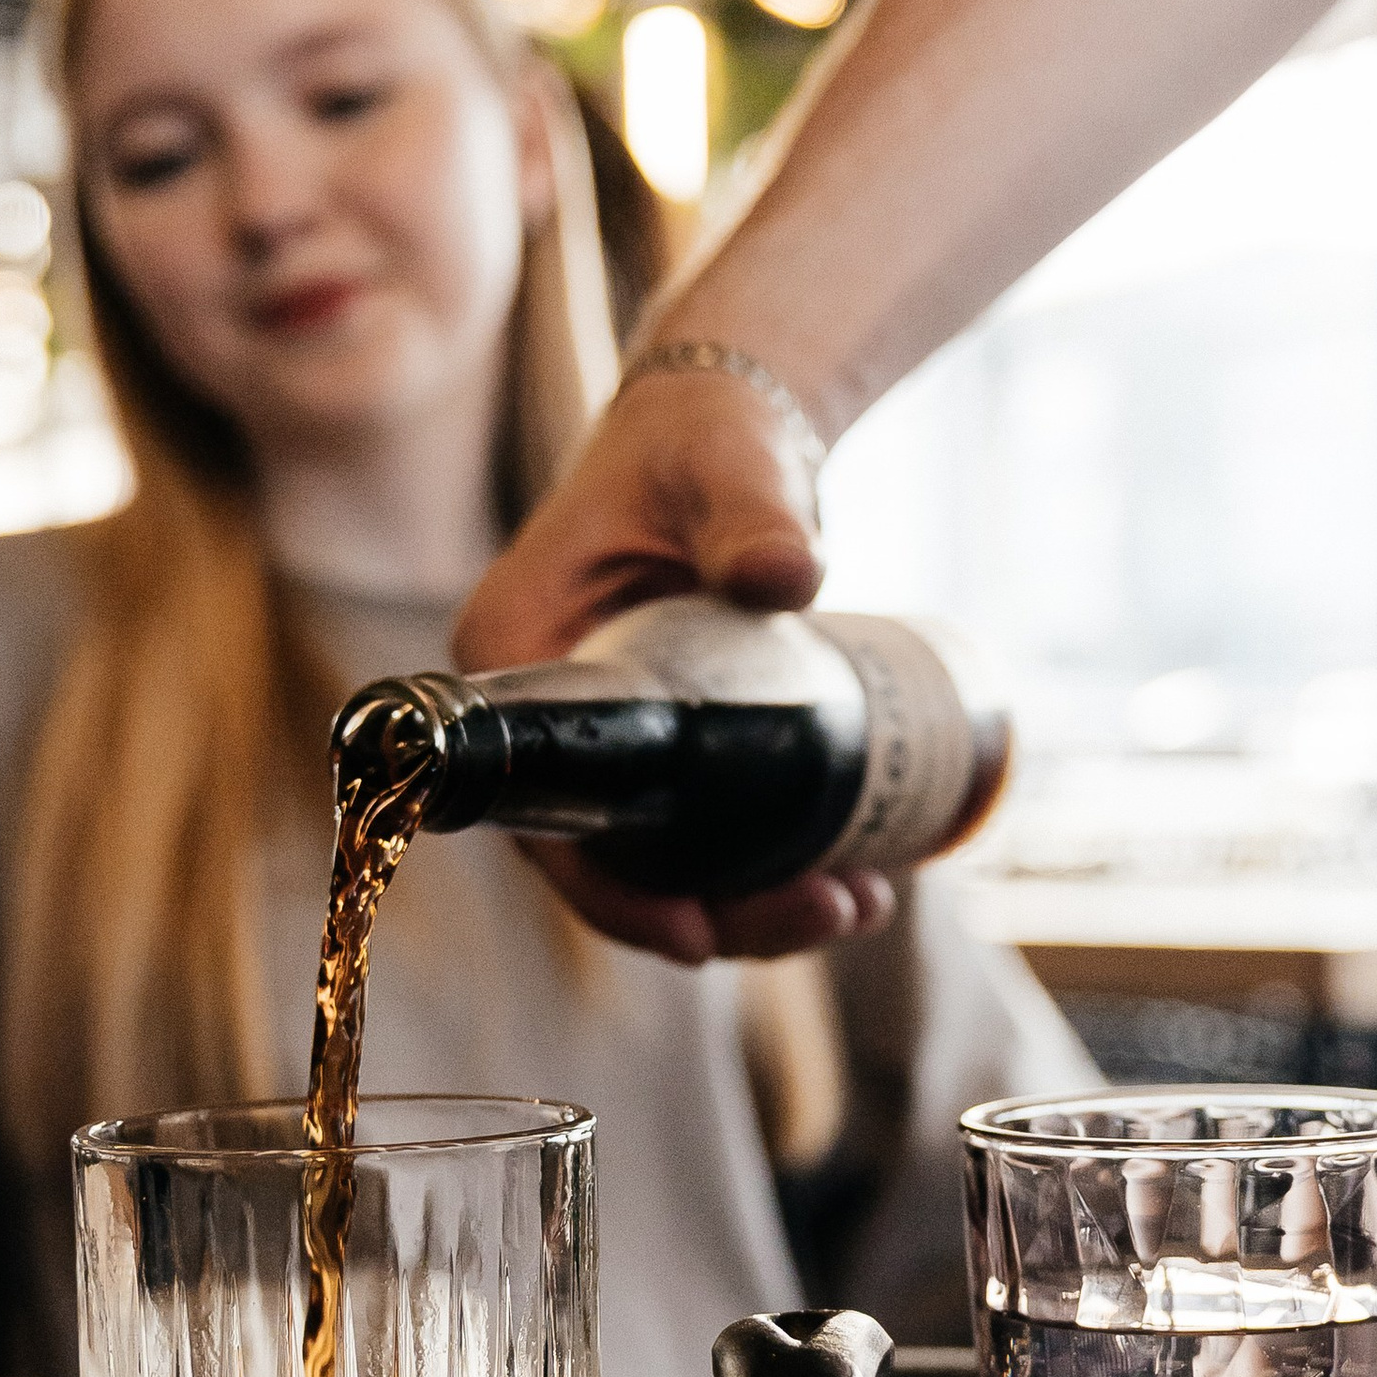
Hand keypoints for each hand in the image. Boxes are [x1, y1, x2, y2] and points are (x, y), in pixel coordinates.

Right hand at [453, 367, 897, 965]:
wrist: (730, 440)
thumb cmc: (707, 442)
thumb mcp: (727, 469)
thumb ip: (752, 512)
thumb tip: (783, 574)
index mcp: (515, 656)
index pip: (540, 814)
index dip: (610, 893)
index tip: (700, 936)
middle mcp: (544, 716)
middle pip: (610, 861)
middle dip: (722, 913)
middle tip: (835, 910)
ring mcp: (604, 740)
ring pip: (663, 861)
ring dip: (756, 907)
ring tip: (861, 903)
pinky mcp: (660, 750)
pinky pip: (698, 836)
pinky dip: (763, 873)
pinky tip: (848, 883)